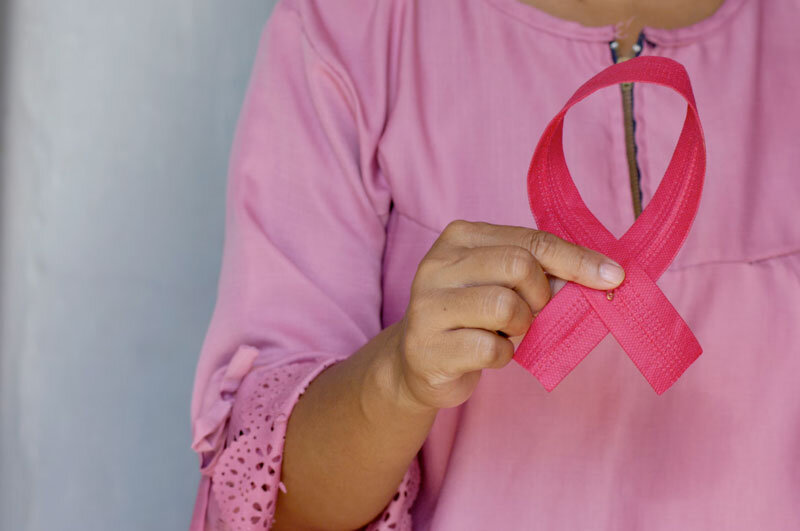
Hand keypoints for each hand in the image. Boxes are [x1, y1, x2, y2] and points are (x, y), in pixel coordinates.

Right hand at [393, 220, 624, 409]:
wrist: (418, 361)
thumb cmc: (471, 317)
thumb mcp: (501, 282)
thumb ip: (540, 273)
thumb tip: (600, 277)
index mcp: (459, 237)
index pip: (531, 240)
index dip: (577, 260)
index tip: (614, 276)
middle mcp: (437, 264)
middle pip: (519, 266)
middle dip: (541, 296)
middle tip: (534, 313)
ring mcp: (428, 305)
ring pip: (505, 306)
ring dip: (521, 326)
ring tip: (506, 332)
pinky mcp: (427, 347)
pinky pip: (491, 349)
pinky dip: (503, 356)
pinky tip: (487, 353)